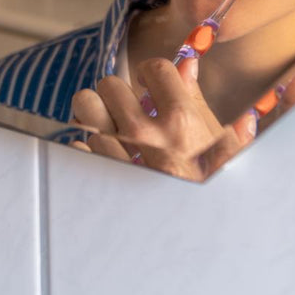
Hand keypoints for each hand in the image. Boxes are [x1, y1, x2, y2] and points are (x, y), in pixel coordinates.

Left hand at [68, 57, 256, 179]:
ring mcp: (117, 155)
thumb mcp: (217, 144)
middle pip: (110, 84)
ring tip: (109, 124)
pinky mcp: (96, 175)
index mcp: (181, 123)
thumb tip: (188, 63)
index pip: (156, 69)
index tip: (150, 81)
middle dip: (119, 91)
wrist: (194, 232)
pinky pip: (77, 144)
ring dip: (96, 114)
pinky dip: (85, 145)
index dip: (152, 71)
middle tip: (127, 104)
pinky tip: (102, 152)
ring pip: (86, 108)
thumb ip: (197, 101)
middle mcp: (145, 135)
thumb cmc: (206, 186)